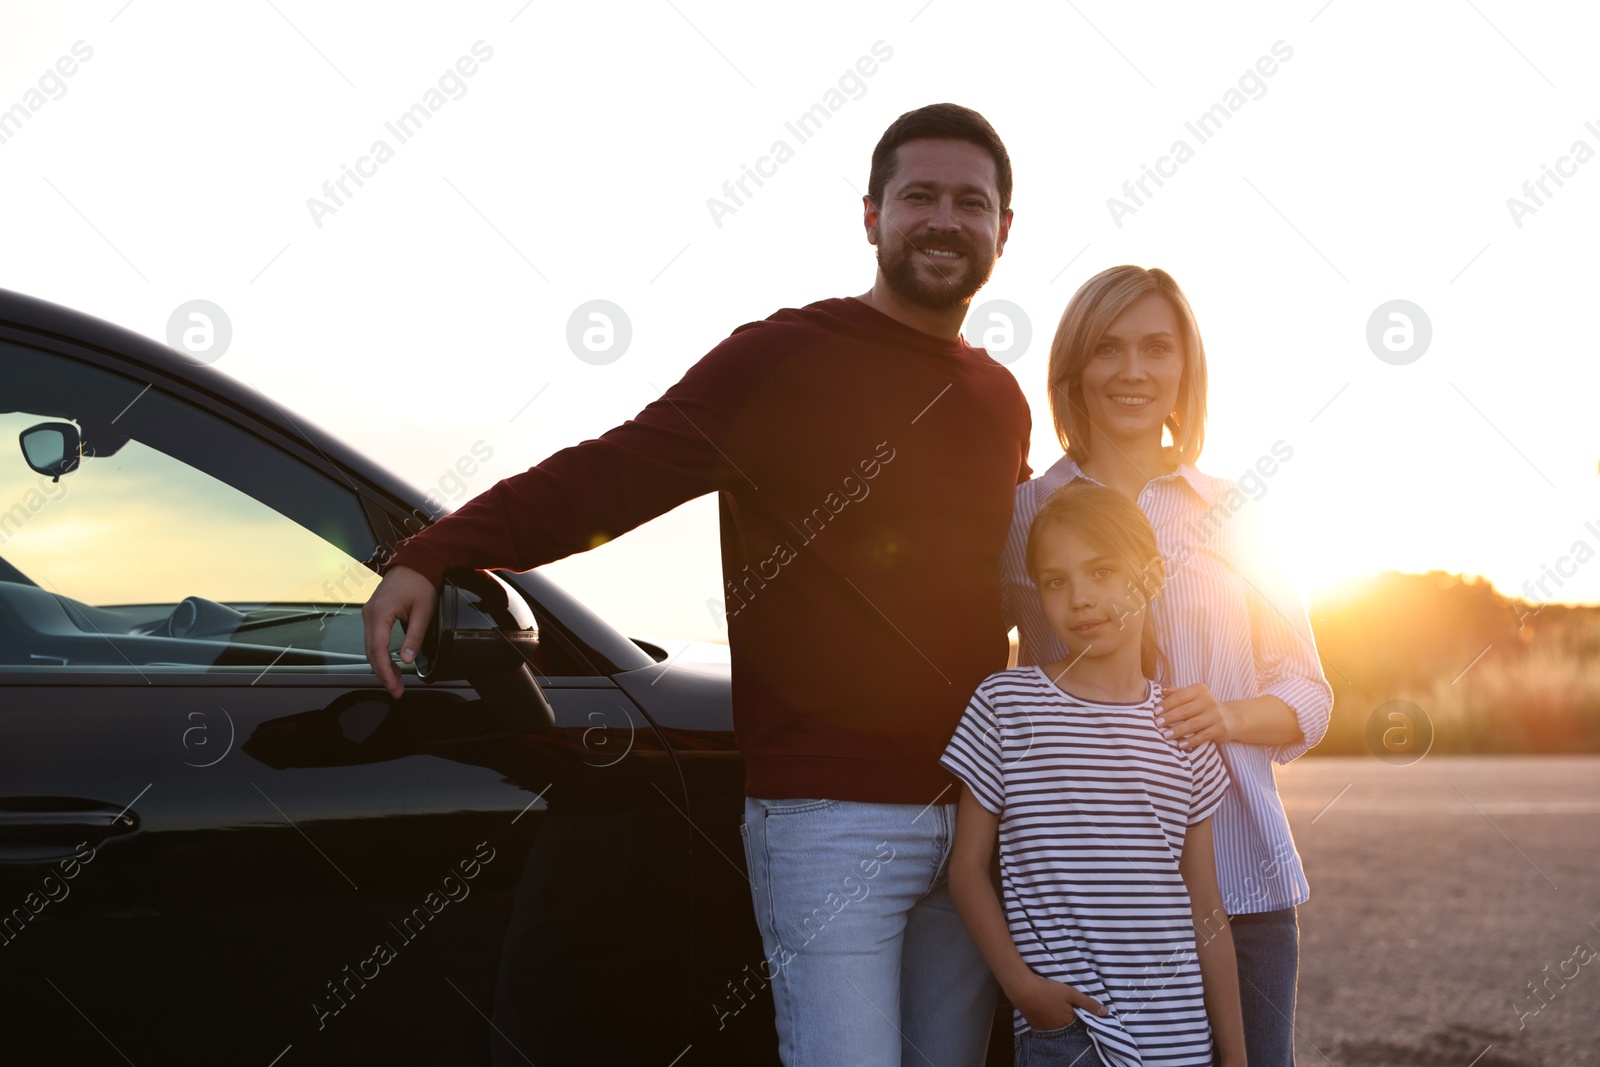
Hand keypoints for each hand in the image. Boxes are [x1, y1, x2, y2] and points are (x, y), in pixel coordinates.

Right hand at [361, 565, 437, 697]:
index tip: (394, 687)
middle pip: (370, 652)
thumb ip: (414, 636)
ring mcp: (369, 613)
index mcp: (380, 613)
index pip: (378, 650)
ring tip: (394, 682)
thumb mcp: (424, 611)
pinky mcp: (374, 614)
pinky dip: (379, 654)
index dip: (385, 672)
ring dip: (380, 666)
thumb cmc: (420, 582)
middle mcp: (369, 614)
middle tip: (396, 690)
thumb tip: (406, 659)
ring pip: (369, 647)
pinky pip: (372, 638)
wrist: (416, 563)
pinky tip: (389, 664)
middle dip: (382, 674)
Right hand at [1009, 974, 1106, 1031]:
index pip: (1081, 1023)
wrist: (1023, 990)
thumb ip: (1088, 1003)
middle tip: (1067, 1004)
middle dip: (1070, 1017)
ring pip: (1058, 1025)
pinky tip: (1048, 1009)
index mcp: (1069, 1022)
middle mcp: (1058, 1030)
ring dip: (1059, 1018)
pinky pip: (1047, 1025)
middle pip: (1069, 1025)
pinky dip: (1049, 1019)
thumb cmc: (1049, 991)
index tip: (1080, 1007)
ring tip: (1057, 1005)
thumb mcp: (1071, 993)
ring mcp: (1046, 1029)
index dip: (1082, 1015)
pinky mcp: (1036, 1025)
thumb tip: (1106, 1013)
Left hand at [1157, 683, 1235, 748]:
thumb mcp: (1192, 696)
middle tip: (1157, 724)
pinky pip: (1203, 736)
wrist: (1229, 718)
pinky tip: (1180, 745)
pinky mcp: (1220, 729)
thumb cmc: (1203, 706)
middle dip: (1169, 718)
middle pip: (1185, 710)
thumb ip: (1177, 693)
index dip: (1166, 704)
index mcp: (1200, 690)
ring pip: (1193, 724)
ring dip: (1177, 731)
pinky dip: (1191, 741)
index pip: (1180, 696)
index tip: (1155, 712)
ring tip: (1165, 735)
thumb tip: (1162, 692)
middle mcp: (1209, 701)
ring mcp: (1216, 715)